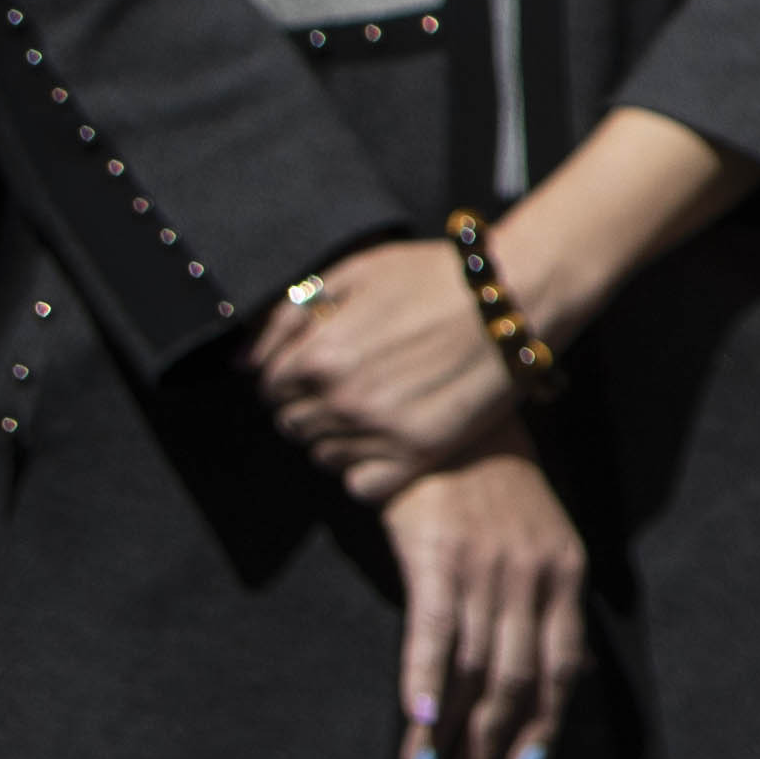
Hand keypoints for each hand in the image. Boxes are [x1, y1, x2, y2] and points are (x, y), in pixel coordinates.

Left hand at [256, 239, 519, 497]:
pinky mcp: (419, 454)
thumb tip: (243, 364)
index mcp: (318, 355)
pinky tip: (387, 440)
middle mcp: (341, 399)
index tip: (318, 367)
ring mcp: (380, 431)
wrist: (516, 297)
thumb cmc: (434, 277)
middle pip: (293, 424)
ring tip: (374, 409)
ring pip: (323, 456)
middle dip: (310, 406)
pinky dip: (365, 469)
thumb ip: (289, 317)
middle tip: (351, 385)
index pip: (269, 387)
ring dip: (338, 437)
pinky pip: (361, 485)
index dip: (289, 375)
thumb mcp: (355, 274)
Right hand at [383, 449, 587, 758]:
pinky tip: (418, 722)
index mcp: (565, 574)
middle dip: (493, 739)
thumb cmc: (492, 485)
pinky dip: (424, 680)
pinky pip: (434, 632)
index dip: (544, 722)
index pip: (561, 667)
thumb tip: (566, 671)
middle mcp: (533, 578)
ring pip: (473, 666)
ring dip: (453, 729)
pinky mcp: (438, 559)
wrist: (451, 423)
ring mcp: (487, 569)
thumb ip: (549, 606)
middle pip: (516, 678)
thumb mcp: (542, 540)